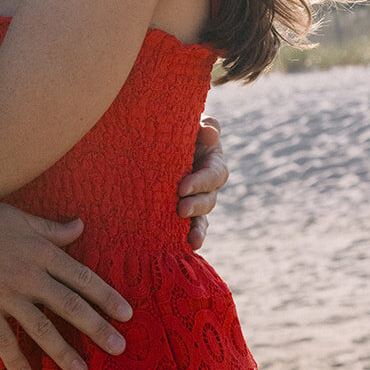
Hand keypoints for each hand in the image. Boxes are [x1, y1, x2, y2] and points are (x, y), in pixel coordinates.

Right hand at [0, 193, 132, 369]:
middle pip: (70, 306)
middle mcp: (29, 275)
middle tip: (118, 347)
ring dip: (63, 352)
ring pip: (41, 328)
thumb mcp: (21, 218)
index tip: (126, 314)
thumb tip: (80, 226)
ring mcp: (5, 294)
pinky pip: (2, 339)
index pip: (82, 278)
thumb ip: (52, 229)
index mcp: (41, 252)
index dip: (106, 297)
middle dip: (97, 328)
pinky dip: (15, 358)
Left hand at [176, 116, 227, 250]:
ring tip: (188, 237)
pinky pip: (192, 228)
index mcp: (212, 161)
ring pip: (203, 217)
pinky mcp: (183, 212)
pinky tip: (188, 247)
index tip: (182, 187)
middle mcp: (207, 184)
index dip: (201, 182)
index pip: (214, 174)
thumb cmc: (175, 126)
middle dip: (196, 205)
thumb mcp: (188, 122)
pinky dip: (192, 238)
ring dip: (196, 227)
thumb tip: (209, 132)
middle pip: (209, 199)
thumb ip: (203, 125)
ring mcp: (196, 200)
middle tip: (179, 209)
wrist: (156, 138)